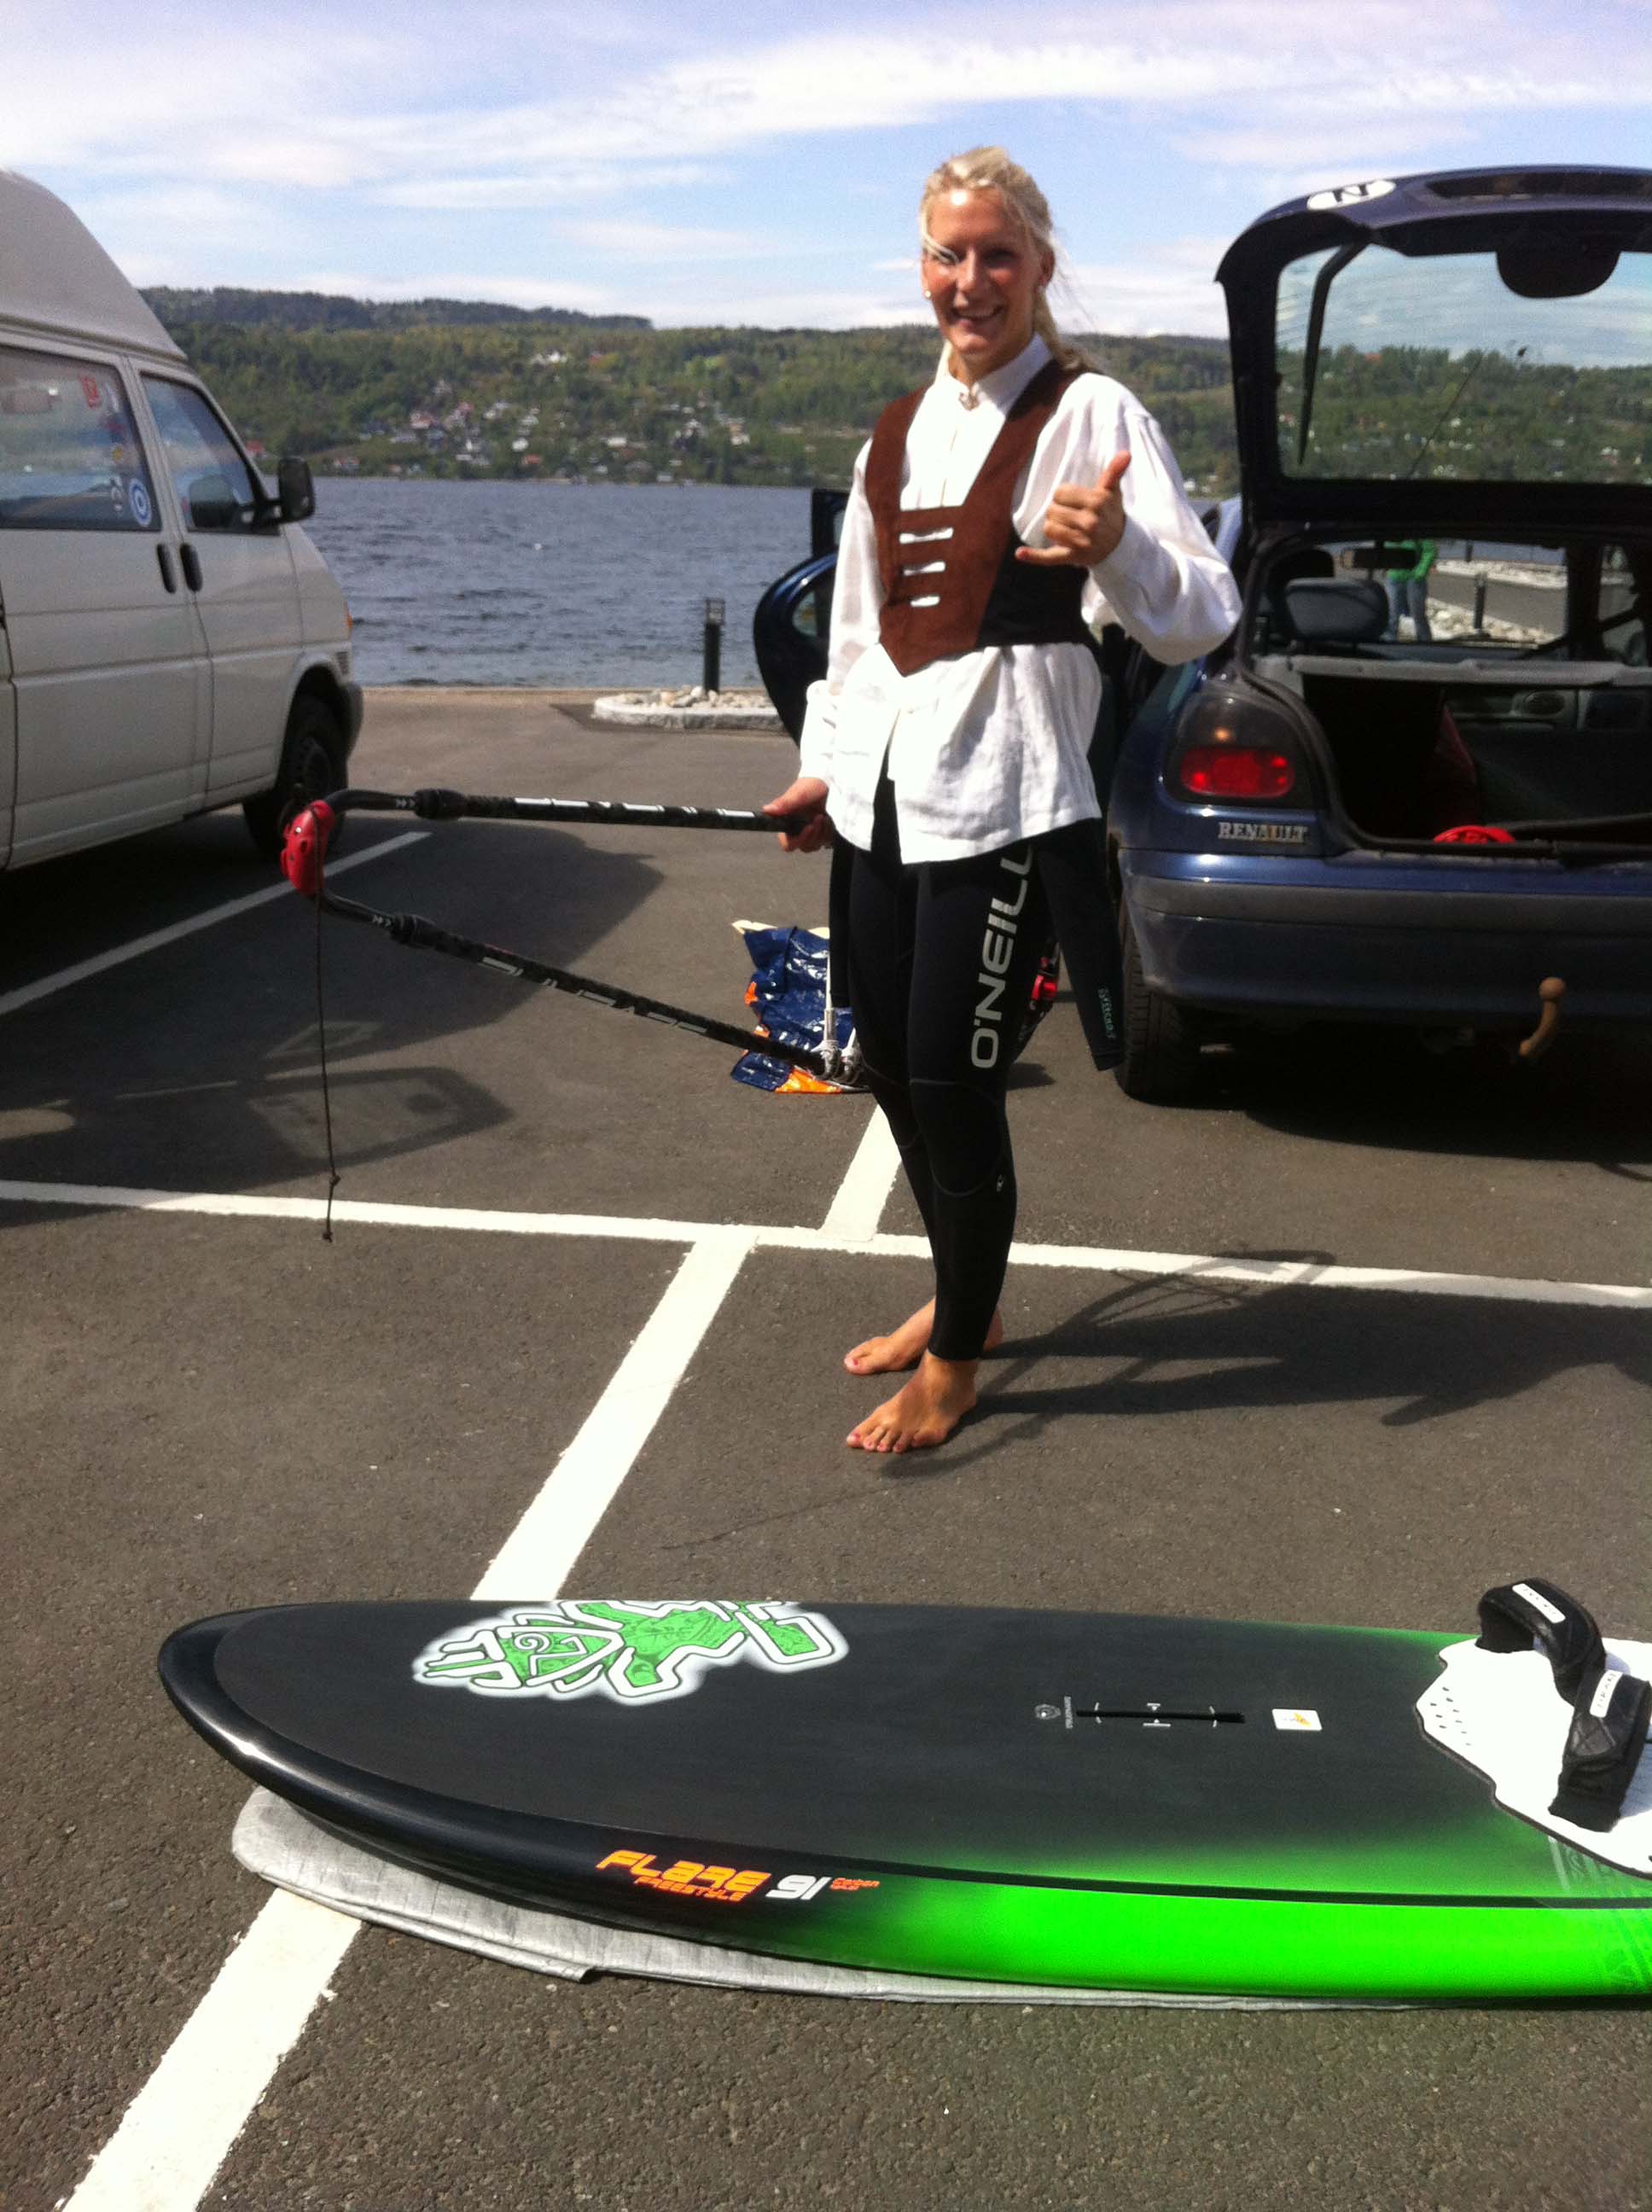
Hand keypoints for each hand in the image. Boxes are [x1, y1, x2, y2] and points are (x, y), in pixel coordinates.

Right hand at [764, 776, 831, 852]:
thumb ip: (783, 803)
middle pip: (805, 847)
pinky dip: (829, 831)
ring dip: (822, 832)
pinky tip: (827, 820)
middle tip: (818, 817)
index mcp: (787, 825)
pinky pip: (826, 841)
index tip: (808, 827)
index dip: (798, 840)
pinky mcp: (821, 833)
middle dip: (814, 834)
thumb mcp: (797, 794)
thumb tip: (767, 810)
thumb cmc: (809, 786)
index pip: (788, 845)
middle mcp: (797, 831)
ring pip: (816, 845)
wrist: (825, 783)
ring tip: (823, 816)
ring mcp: (810, 834)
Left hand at [1016, 451, 1130, 569]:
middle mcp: (1089, 522)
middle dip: (1058, 512)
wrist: (1120, 547)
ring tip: (1067, 529)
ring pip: (1049, 528)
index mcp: (1096, 502)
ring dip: (1053, 528)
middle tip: (1072, 516)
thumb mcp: (1113, 492)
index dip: (1063, 496)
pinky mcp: (1072, 557)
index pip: (1060, 493)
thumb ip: (1114, 472)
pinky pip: (1048, 557)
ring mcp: (1081, 542)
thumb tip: (1126, 453)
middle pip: (1052, 510)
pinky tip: (1020, 553)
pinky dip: (1033, 556)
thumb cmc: (1111, 514)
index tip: (1074, 502)